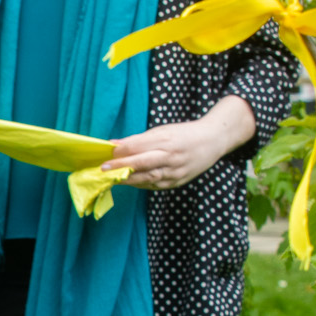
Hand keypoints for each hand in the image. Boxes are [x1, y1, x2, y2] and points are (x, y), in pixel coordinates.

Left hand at [104, 97, 254, 189]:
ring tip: (111, 178)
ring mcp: (176, 172)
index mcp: (167, 140)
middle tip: (103, 169)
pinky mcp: (178, 182)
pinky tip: (129, 181)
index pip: (139, 146)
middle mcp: (171, 157)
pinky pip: (155, 185)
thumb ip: (139, 140)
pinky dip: (140, 183)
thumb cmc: (184, 134)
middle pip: (142, 163)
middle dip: (120, 167)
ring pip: (147, 178)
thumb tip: (115, 145)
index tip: (106, 152)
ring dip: (127, 179)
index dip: (122, 150)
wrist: (213, 141)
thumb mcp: (162, 131)